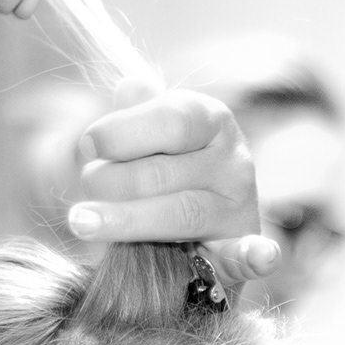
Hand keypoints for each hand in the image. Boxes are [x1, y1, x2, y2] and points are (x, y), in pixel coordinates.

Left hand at [70, 82, 281, 287]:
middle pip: (163, 172)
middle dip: (111, 182)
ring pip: (180, 214)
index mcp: (211, 120)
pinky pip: (248, 254)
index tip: (87, 146)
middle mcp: (233, 161)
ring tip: (82, 223)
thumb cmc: (156, 172)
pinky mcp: (241, 251)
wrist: (185, 230)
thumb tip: (131, 86)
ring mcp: (240, 207)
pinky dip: (257, 257)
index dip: (121, 133)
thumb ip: (135, 114)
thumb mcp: (145, 135)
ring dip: (125, 221)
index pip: (171, 121)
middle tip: (83, 192)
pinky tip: (261, 258)